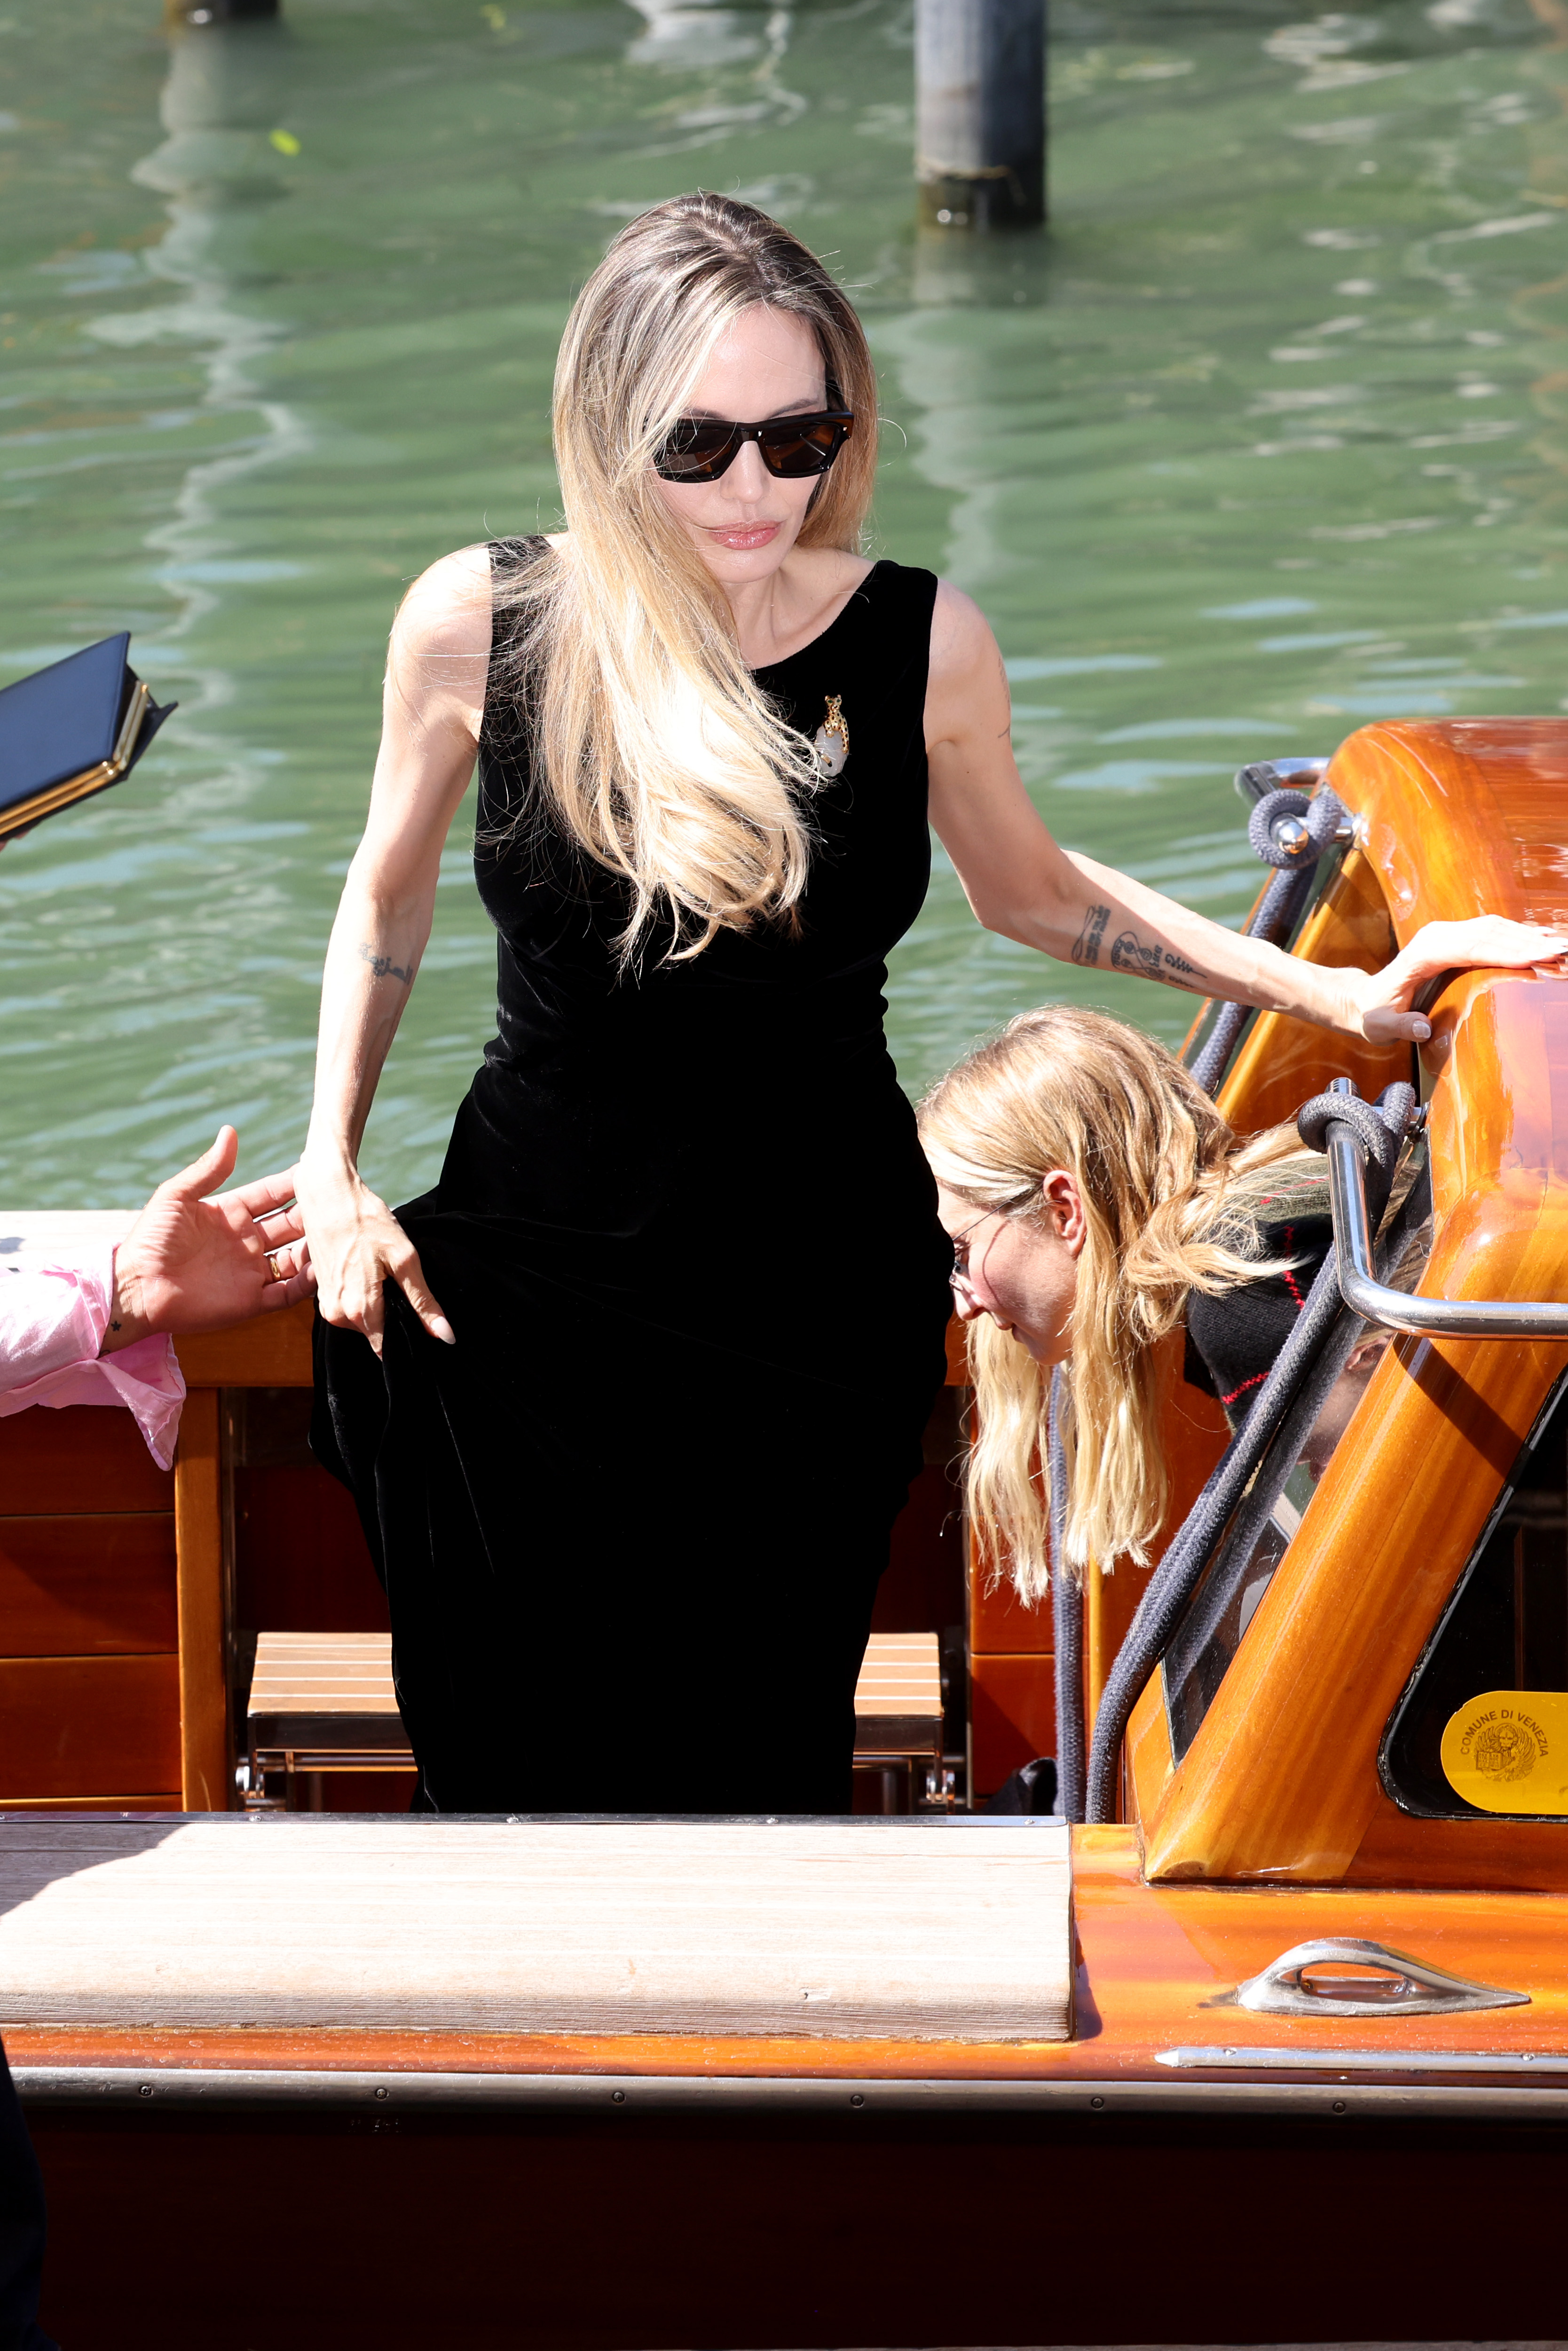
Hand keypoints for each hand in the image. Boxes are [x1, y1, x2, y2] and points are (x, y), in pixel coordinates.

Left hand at [103, 1127, 316, 1353]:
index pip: (273, 1195)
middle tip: (339, 1201)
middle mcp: (247, 1242)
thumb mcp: (176, 1196)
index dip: (295, 1184)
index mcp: (231, 1214)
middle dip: (314, 1213)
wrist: (135, 1289)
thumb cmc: (149, 1240)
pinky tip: (323, 1270)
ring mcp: (251, 1272)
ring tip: (338, 1235)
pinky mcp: (251, 1302)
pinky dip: (308, 1283)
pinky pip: (288, 1292)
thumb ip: (209, 1169)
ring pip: (298, 1257)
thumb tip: (230, 1131)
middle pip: (292, 1224)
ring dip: (317, 1247)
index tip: (320, 1169)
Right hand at [292, 1152, 453, 1359]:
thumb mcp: (404, 1259)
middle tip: (402, 1286)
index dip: (408, 1337)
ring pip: (364, 1322)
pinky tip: (370, 1272)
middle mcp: (338, 1316)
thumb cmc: (366, 1221)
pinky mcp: (322, 1293)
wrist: (327, 1193)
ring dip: (379, 1306)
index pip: (388, 1347)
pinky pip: (351, 1308)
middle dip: (394, 1318)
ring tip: (385, 1276)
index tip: (421, 1323)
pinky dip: (365, 1296)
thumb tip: (445, 1336)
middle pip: (377, 1334)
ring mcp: (327, 1305)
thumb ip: (423, 1302)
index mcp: (359, 1311)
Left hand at [1341, 917, 1567, 1043]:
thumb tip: (1422, 1028)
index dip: (1506, 952)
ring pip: (1494, 928)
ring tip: (1562, 945)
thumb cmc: (1374, 1015)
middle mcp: (1435, 936)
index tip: (1537, 958)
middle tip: (1562, 952)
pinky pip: (1492, 931)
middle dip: (1528, 942)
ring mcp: (1445, 933)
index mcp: (1421, 954)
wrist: (1364, 999)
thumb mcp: (1380, 1027)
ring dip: (1529, 935)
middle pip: (1489, 933)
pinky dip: (1520, 934)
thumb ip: (1401, 1027)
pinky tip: (1544, 939)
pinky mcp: (1455, 937)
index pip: (1471, 948)